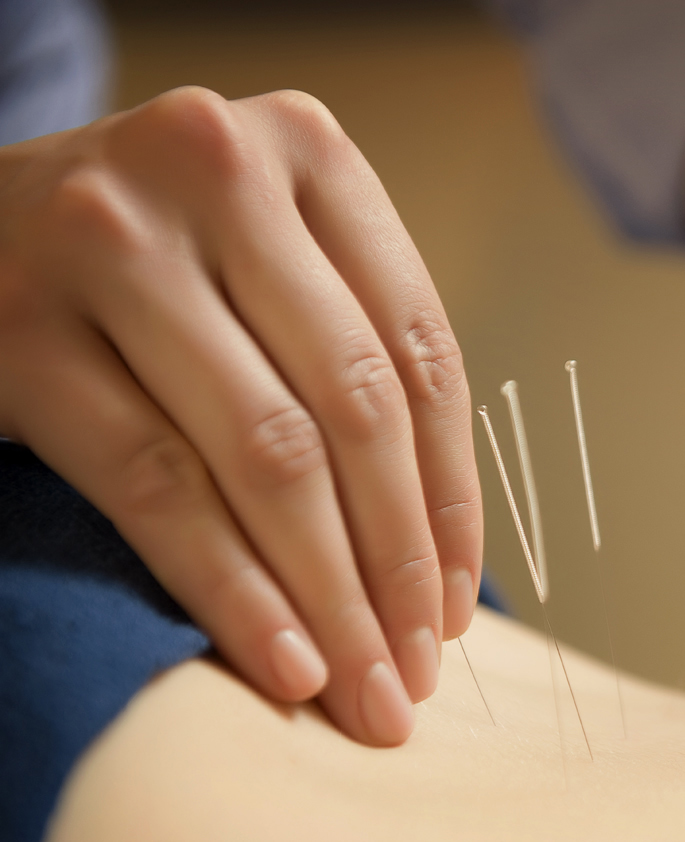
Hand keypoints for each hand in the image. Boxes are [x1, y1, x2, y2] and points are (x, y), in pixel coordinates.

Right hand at [0, 87, 483, 744]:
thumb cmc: (152, 261)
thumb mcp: (262, 255)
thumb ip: (347, 344)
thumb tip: (435, 548)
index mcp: (306, 147)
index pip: (418, 346)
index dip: (449, 489)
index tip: (454, 600)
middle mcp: (216, 167)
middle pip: (354, 404)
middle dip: (397, 560)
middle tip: (415, 670)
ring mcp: (110, 241)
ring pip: (267, 453)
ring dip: (330, 593)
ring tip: (366, 687)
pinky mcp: (21, 328)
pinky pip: (159, 486)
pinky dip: (235, 588)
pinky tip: (285, 661)